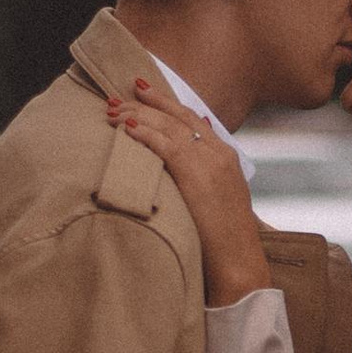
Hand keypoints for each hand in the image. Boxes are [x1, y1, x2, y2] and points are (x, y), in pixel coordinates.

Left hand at [107, 78, 270, 302]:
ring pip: (168, 126)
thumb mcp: (220, 200)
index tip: (144, 92)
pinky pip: (164, 144)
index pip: (192, 119)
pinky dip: (144, 133)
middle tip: (119, 95)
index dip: (166, 104)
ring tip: (113, 109)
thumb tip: (183, 163)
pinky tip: (126, 128)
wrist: (238, 260)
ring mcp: (209, 160)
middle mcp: (219, 152)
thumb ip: (205, 177)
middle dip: (147, 103)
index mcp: (227, 156)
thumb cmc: (225, 240)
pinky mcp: (195, 173)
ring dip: (138, 115)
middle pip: (178, 116)